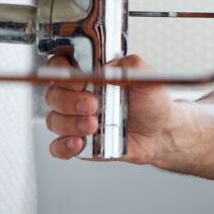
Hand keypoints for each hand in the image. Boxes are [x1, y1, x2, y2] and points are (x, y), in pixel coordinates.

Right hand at [44, 54, 175, 163]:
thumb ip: (131, 66)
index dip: (60, 71)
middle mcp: (78, 96)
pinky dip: (64, 146)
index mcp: (90, 75)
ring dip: (69, 124)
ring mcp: (76, 120)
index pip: (59, 66)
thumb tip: (108, 69)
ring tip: (93, 125)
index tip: (78, 81)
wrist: (160, 132)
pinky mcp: (79, 142)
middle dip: (68, 101)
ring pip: (53, 120)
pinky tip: (80, 142)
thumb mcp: (147, 78)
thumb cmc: (151, 103)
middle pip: (53, 95)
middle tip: (92, 106)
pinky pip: (57, 146)